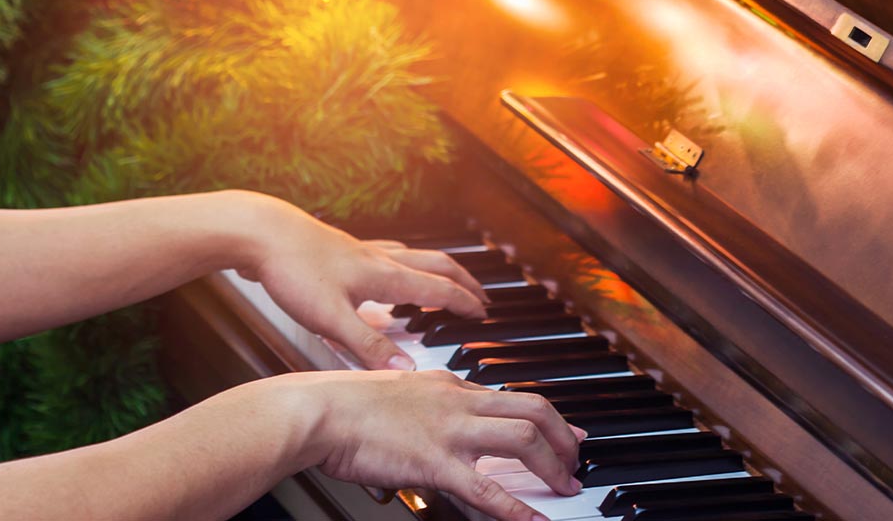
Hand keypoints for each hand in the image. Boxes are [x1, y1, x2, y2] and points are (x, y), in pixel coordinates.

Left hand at [236, 194, 488, 369]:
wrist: (258, 232)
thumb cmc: (291, 270)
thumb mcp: (330, 319)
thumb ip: (368, 346)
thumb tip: (406, 368)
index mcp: (384, 276)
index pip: (438, 290)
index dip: (465, 304)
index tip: (483, 314)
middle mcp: (379, 259)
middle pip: (436, 265)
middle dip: (463, 281)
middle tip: (479, 295)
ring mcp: (360, 251)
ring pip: (413, 256)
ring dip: (437, 269)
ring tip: (444, 281)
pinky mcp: (340, 249)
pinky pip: (385, 254)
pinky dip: (401, 262)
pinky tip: (387, 268)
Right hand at [282, 370, 585, 520]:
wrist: (316, 410)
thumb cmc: (341, 404)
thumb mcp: (392, 390)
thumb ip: (419, 400)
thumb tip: (430, 417)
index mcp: (447, 385)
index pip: (509, 396)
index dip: (545, 415)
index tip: (566, 429)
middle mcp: (457, 401)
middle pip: (531, 409)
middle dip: (563, 435)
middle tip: (577, 458)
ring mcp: (449, 430)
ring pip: (522, 439)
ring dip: (552, 464)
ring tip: (565, 487)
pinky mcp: (434, 461)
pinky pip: (486, 488)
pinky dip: (516, 507)